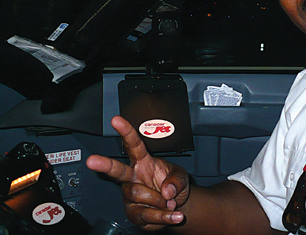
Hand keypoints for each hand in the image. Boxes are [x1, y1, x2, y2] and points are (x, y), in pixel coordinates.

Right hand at [86, 116, 190, 230]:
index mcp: (144, 162)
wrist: (176, 207)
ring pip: (138, 194)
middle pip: (118, 170)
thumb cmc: (174, 186)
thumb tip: (166, 191)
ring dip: (159, 200)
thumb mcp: (182, 177)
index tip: (116, 120)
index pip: (134, 145)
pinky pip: (146, 214)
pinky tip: (171, 215)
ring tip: (169, 202)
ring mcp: (131, 196)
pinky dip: (163, 216)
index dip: (126, 132)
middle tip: (92, 160)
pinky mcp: (133, 213)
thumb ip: (176, 180)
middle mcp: (134, 177)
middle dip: (104, 164)